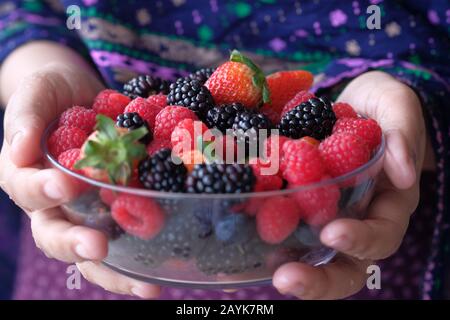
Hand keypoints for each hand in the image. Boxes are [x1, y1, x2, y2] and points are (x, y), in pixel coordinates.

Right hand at [0, 63, 159, 297]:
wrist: (79, 95)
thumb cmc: (51, 93)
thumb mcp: (35, 93)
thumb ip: (24, 117)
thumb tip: (18, 149)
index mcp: (25, 176)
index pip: (26, 190)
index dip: (42, 190)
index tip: (64, 184)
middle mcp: (53, 203)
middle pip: (55, 234)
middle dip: (75, 243)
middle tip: (98, 247)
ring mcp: (84, 210)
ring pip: (91, 251)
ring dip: (115, 271)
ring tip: (146, 286)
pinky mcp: (113, 209)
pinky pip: (123, 237)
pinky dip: (139, 257)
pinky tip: (163, 273)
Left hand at [272, 71, 426, 298]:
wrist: (350, 102)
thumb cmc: (378, 105)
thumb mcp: (395, 107)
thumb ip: (403, 134)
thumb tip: (404, 174)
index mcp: (387, 204)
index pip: (381, 235)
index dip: (360, 240)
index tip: (333, 232)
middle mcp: (356, 220)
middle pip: (344, 266)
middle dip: (318, 279)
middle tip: (286, 279)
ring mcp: (324, 217)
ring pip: (310, 257)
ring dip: (286, 269)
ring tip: (257, 273)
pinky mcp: (296, 207)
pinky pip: (281, 229)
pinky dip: (260, 237)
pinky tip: (235, 239)